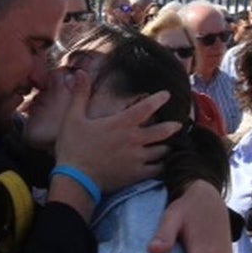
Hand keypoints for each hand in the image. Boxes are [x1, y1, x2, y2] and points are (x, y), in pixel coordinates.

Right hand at [53, 68, 178, 192]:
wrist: (76, 179)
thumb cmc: (73, 148)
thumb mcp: (72, 118)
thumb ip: (80, 95)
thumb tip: (80, 73)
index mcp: (121, 123)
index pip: (147, 107)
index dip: (159, 99)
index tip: (167, 95)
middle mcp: (134, 139)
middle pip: (163, 131)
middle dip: (173, 127)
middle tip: (179, 124)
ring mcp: (138, 158)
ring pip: (162, 151)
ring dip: (167, 146)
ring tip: (170, 145)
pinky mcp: (137, 174)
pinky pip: (157, 169)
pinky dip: (162, 165)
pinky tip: (163, 164)